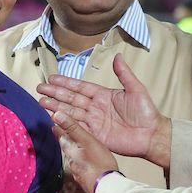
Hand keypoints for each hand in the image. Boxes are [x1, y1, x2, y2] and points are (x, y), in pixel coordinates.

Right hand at [37, 54, 168, 164]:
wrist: (151, 135)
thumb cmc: (146, 112)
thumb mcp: (136, 89)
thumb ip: (124, 74)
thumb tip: (118, 56)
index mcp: (103, 95)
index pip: (80, 87)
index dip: (66, 83)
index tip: (52, 78)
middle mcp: (95, 107)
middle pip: (71, 99)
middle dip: (55, 93)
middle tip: (40, 88)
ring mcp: (94, 122)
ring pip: (71, 112)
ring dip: (56, 107)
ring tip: (41, 102)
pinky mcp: (94, 135)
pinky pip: (77, 128)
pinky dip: (65, 123)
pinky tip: (53, 118)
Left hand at [50, 109, 118, 192]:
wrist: (106, 186)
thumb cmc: (99, 163)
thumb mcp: (87, 140)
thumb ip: (72, 128)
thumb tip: (56, 115)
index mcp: (71, 150)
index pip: (62, 137)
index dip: (58, 129)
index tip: (53, 125)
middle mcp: (72, 161)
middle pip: (66, 148)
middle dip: (64, 140)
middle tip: (61, 134)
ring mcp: (78, 171)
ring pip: (72, 158)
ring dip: (72, 152)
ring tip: (74, 148)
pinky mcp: (85, 179)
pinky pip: (80, 168)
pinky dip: (80, 163)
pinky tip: (84, 165)